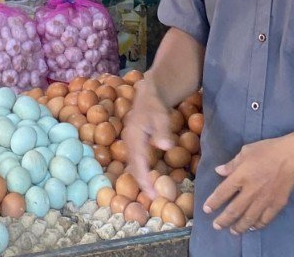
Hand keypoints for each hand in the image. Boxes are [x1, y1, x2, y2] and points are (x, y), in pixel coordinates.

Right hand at [126, 79, 178, 198]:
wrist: (148, 93)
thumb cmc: (155, 105)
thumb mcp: (161, 115)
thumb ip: (163, 131)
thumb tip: (164, 146)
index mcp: (134, 137)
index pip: (138, 163)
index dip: (144, 179)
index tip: (151, 193)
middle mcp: (129, 142)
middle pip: (132, 166)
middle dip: (141, 183)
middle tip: (152, 198)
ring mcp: (130, 142)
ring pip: (132, 164)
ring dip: (140, 178)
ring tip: (150, 192)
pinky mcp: (134, 143)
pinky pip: (135, 160)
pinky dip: (140, 171)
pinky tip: (148, 178)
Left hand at [203, 136, 293, 234]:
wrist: (292, 156)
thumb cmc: (267, 150)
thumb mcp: (245, 152)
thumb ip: (231, 164)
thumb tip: (218, 171)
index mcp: (241, 176)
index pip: (223, 192)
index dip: (213, 202)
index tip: (207, 209)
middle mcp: (251, 191)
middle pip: (234, 210)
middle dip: (224, 220)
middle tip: (216, 226)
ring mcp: (264, 199)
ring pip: (249, 218)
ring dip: (239, 226)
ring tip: (233, 232)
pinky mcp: (277, 204)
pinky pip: (265, 219)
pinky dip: (257, 225)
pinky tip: (252, 227)